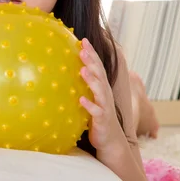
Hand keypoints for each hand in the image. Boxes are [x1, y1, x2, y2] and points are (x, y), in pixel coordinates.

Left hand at [79, 38, 125, 152]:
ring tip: (83, 70)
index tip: (83, 40)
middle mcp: (105, 94)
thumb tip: (69, 69)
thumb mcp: (91, 97)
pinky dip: (89, 105)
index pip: (97, 66)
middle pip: (100, 74)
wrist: (110, 140)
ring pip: (100, 91)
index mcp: (101, 87)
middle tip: (82, 49)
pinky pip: (96, 111)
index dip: (92, 53)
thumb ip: (84, 84)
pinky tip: (81, 99)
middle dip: (92, 61)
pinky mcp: (102, 119)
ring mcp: (105, 106)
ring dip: (92, 80)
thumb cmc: (97, 115)